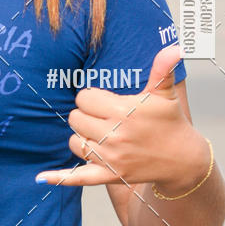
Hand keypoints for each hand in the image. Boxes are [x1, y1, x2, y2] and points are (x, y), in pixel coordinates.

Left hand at [36, 45, 209, 191]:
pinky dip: (59, 177)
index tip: (105, 101)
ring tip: (99, 133)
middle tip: (103, 117)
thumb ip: (162, 69)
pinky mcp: (110, 176)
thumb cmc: (169, 121)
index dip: (92, 98)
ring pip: (75, 142)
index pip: (84, 98)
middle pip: (75, 118)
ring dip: (82, 137)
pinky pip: (79, 177)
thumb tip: (174, 47)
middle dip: (86, 115)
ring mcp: (111, 158)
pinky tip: (42, 177)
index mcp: (123, 111)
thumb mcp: (164, 93)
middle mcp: (114, 135)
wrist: (182, 159)